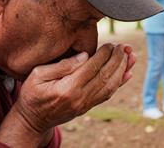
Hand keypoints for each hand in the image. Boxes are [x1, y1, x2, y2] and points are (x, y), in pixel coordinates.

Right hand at [15, 43, 134, 134]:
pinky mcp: (87, 107)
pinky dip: (119, 84)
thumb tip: (85, 56)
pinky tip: (127, 73)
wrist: (32, 120)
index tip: (111, 44)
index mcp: (67, 88)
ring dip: (123, 70)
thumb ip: (61, 65)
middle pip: (105, 76)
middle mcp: (80, 98)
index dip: (104, 54)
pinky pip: (107, 95)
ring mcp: (85, 104)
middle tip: (124, 46)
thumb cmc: (32, 94)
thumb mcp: (37, 75)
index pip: (92, 68)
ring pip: (110, 86)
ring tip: (131, 56)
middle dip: (117, 59)